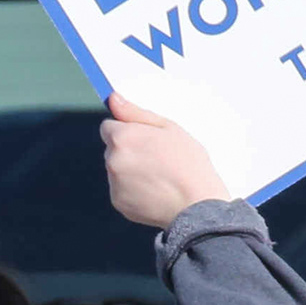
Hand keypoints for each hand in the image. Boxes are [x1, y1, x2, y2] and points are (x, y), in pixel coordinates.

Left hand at [102, 94, 230, 227]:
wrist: (196, 205)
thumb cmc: (189, 164)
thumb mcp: (169, 128)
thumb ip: (136, 113)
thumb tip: (113, 99)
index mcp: (123, 137)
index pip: (109, 126)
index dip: (128, 130)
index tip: (145, 138)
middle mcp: (113, 160)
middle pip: (113, 148)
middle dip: (129, 150)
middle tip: (157, 158)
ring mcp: (114, 183)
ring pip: (117, 169)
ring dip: (130, 169)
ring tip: (158, 176)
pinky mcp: (118, 202)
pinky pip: (121, 189)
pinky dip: (132, 189)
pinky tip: (154, 190)